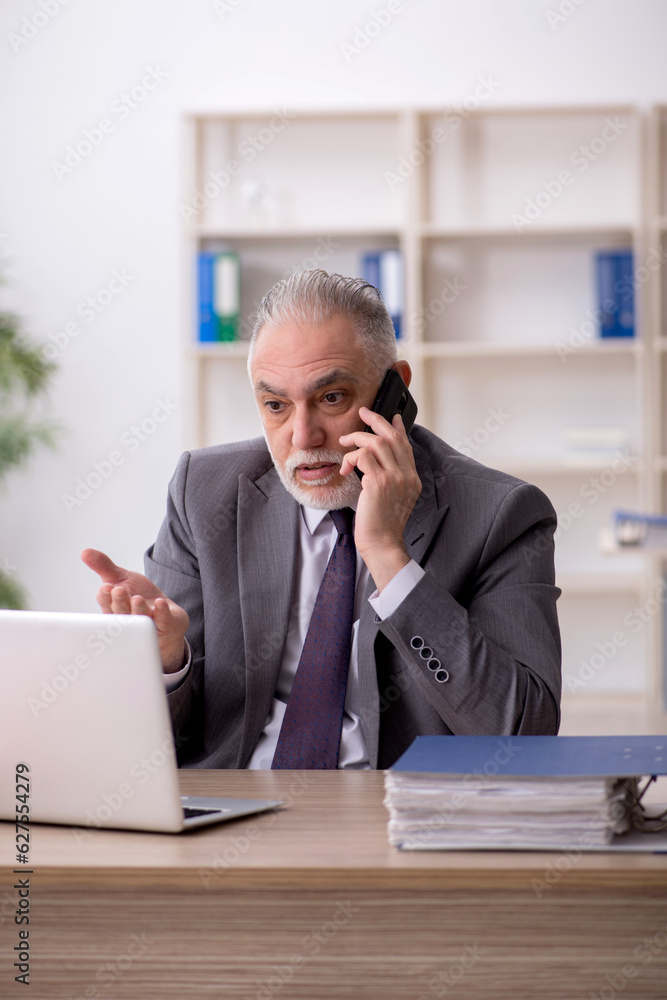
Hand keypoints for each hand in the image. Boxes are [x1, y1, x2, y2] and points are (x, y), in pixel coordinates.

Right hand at [80, 548, 188, 672]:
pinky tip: (160, 603)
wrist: (166, 614)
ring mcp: (147, 624)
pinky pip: (163, 620)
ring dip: (138, 608)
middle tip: (119, 591)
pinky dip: (161, 612)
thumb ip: (104, 566)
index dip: (106, 596)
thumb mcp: (121, 578)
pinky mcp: (166, 625)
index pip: (106, 603)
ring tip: (137, 599)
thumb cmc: (138, 597)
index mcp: (114, 608)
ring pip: (140, 617)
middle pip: (121, 611)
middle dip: (120, 601)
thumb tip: (84, 552)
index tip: (106, 587)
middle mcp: (128, 619)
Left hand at [339, 408, 421, 590]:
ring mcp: (394, 478)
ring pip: (377, 443)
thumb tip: (372, 464)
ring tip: (345, 443)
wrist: (382, 543)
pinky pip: (363, 456)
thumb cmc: (381, 526)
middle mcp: (407, 476)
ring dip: (357, 438)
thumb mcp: (392, 499)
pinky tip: (345, 467)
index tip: (391, 417)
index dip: (398, 428)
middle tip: (363, 412)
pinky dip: (351, 457)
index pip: (406, 445)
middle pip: (393, 436)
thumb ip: (389, 480)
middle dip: (376, 420)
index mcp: (412, 479)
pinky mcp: (378, 482)